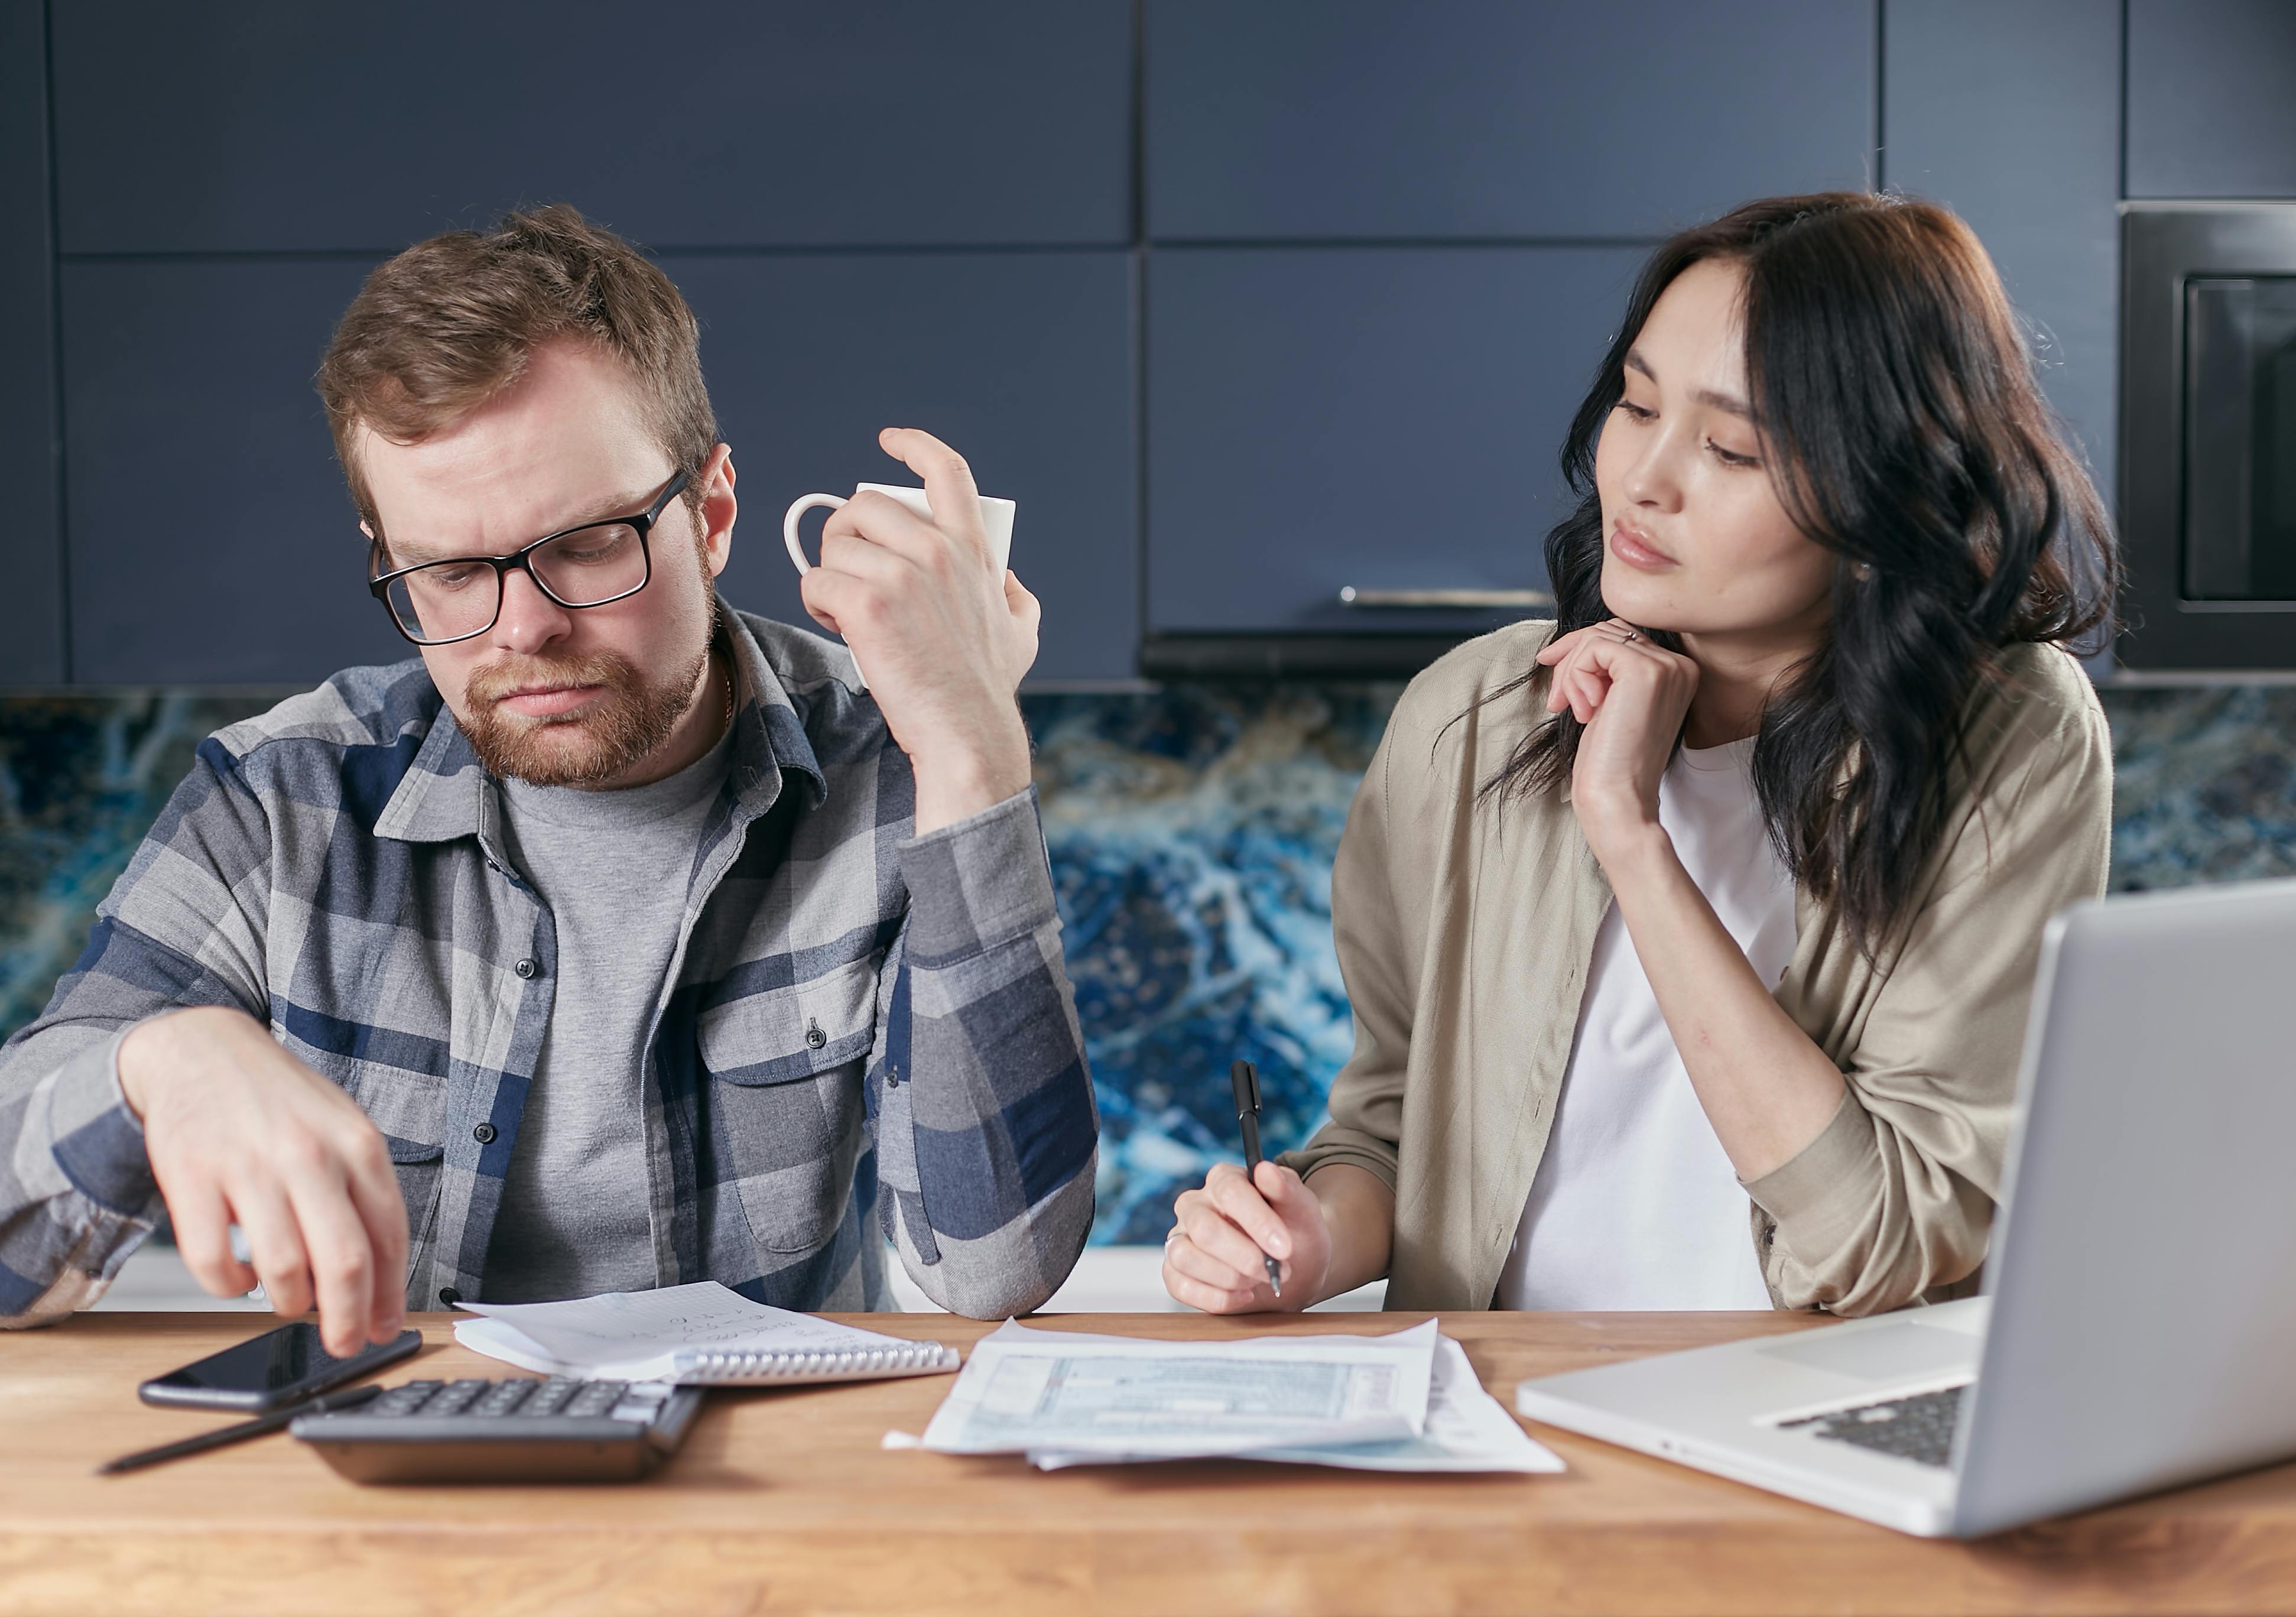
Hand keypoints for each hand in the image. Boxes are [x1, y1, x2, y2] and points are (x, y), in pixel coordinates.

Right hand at [119, 1007, 408, 1356]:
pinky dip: (230, 1286)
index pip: (389, 1238)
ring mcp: (250, 1168)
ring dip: (289, 1303)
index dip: (389, 1296)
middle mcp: (309, 1156)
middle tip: (342, 1345)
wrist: (202, 1050)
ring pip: (283, 1271)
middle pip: (344, 1263)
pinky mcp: (193, 1179)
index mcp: (357, 1145)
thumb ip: (361, 1195)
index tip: (384, 1328)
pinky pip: (214, 1263)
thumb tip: (376, 1280)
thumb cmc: (279, 1101)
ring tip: (289, 1301)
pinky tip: (240, 1276)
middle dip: (348, 1320)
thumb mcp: (341, 1130)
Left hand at [797, 428, 1038, 832]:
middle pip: (866, 506)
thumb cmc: (988, 686)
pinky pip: (815, 581)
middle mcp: (938, 552)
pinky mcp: (866, 607)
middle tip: (850, 568)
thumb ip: (1015, 593)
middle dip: (846, 532)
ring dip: (829, 572)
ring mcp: (901, 577)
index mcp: (972, 550)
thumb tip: (1005, 574)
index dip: (914, 446)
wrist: (966, 731)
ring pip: (835, 545)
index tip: (890, 441)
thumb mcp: (1023, 629)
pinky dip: (816, 601)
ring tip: (845, 607)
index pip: (946, 472)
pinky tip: (836, 623)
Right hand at [1162, 1161, 1330, 1313]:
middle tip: (1276, 1271)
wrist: (1295, 1268)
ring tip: (1259, 1281)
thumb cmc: (1295, 1232)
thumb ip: (1287, 1188)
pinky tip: (1244, 1296)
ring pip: (1185, 1257)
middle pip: (1204, 1228)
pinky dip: (1217, 1298)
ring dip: (1230, 1278)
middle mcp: (1195, 1205)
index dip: (1258, 1221)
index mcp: (1224, 1179)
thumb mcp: (1303, 1209)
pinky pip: (1180, 1287)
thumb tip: (1266, 1170)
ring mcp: (1180, 1238)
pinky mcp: (1175, 1271)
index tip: (1284, 1248)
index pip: (1230, 1192)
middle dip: (1245, 1257)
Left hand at [1534, 619, 1699, 865]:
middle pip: (1609, 631)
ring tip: (1573, 711)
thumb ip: (1606, 671)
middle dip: (1571, 660)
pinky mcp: (1645, 671)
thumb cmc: (1609, 763)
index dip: (1581, 651)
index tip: (1552, 671)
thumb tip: (1570, 642)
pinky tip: (1584, 711)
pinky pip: (1593, 648)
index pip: (1622, 637)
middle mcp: (1680, 665)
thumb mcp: (1609, 704)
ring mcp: (1667, 666)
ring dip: (1570, 674)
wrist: (1618, 800)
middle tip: (1557, 701)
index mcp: (1677, 673)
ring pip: (1597, 638)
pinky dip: (1575, 676)